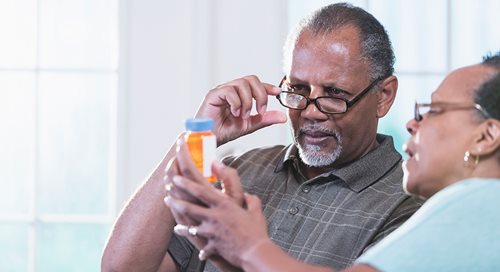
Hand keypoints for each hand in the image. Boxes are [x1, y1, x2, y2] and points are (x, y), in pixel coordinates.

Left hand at [164, 138, 245, 270]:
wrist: (255, 252)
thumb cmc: (256, 232)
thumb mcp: (256, 211)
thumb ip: (251, 200)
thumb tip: (248, 195)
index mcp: (224, 205)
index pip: (200, 191)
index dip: (186, 184)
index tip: (176, 178)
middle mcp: (214, 216)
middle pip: (189, 206)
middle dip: (176, 201)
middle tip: (167, 197)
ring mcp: (211, 231)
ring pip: (190, 226)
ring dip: (180, 226)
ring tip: (176, 225)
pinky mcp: (212, 245)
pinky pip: (201, 247)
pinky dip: (200, 250)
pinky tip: (198, 251)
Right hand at [194, 75, 286, 145]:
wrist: (210, 139)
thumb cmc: (225, 131)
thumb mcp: (249, 125)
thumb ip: (264, 119)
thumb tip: (282, 117)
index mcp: (240, 94)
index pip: (256, 84)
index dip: (268, 86)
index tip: (277, 92)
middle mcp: (231, 89)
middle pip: (251, 79)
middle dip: (260, 94)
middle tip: (260, 111)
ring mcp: (222, 90)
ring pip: (242, 84)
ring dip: (247, 101)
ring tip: (243, 115)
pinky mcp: (213, 94)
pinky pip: (229, 90)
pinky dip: (236, 102)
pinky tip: (234, 113)